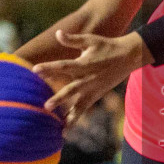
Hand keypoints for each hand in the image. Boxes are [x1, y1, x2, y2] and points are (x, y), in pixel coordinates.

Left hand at [32, 30, 150, 124]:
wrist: (128, 56)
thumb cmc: (107, 46)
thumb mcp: (90, 40)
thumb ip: (73, 39)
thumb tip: (58, 33)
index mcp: (85, 64)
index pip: (64, 66)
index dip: (50, 68)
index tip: (35, 70)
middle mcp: (88, 79)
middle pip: (71, 90)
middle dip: (59, 98)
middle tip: (46, 106)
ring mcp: (93, 90)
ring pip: (79, 105)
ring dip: (69, 116)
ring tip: (60, 128)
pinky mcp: (95, 96)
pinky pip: (83, 109)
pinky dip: (74, 119)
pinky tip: (64, 130)